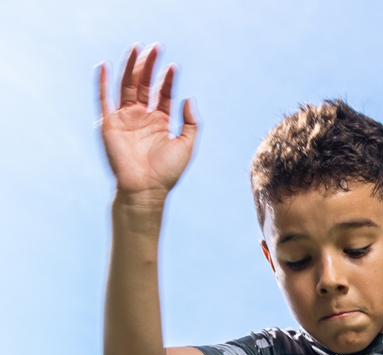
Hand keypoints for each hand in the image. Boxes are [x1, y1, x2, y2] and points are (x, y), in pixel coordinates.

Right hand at [98, 45, 198, 199]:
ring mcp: (125, 119)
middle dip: (150, 66)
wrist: (145, 189)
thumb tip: (189, 98)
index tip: (174, 67)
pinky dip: (102, 82)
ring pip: (126, 86)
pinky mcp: (109, 124)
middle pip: (144, 85)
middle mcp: (142, 118)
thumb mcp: (186, 146)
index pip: (163, 94)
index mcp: (160, 123)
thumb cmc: (166, 173)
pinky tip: (104, 66)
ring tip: (137, 48)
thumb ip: (191, 123)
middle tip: (155, 48)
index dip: (168, 80)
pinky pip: (104, 99)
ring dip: (131, 67)